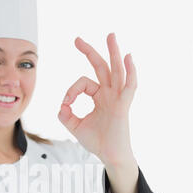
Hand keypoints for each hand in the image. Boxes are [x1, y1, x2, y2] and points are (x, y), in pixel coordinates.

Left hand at [58, 33, 137, 166]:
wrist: (110, 156)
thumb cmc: (97, 142)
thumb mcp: (76, 127)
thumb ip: (66, 115)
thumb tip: (61, 105)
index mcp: (99, 97)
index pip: (83, 83)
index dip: (71, 90)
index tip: (65, 104)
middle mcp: (110, 94)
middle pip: (101, 67)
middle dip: (89, 52)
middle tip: (76, 40)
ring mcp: (118, 98)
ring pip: (116, 70)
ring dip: (113, 52)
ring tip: (110, 35)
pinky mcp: (123, 106)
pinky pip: (129, 86)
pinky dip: (131, 71)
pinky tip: (128, 57)